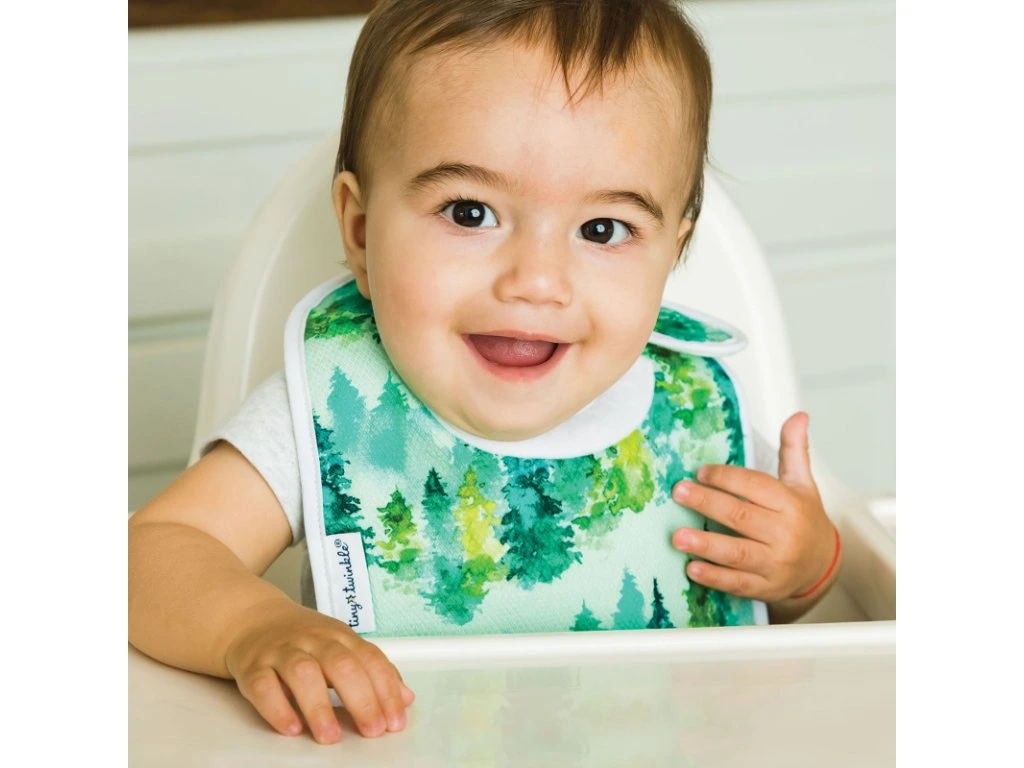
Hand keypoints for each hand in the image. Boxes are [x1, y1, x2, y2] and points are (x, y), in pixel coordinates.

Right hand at [224, 598, 414, 743]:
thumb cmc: (304, 639)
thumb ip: (373, 671)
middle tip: (372, 729)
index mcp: (339, 636)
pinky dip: (277, 708)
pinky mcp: (253, 667)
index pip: (369, 659)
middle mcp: (312, 641)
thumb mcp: (342, 645)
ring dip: (319, 706)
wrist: (252, 619)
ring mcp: (282, 652)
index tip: (395, 720)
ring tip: (331, 736)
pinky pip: (263, 686)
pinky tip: (292, 728)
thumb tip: (405, 698)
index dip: (386, 690)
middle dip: (361, 699)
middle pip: (340, 664)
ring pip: (302, 673)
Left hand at [670, 412, 837, 605]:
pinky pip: (739, 583)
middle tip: (679, 493)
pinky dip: (715, 578)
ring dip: (706, 545)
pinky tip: (691, 569)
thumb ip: (794, 449)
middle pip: (741, 516)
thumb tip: (799, 415)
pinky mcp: (767, 588)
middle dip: (707, 503)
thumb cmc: (804, 518)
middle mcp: (785, 533)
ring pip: (738, 553)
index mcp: (791, 503)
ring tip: (677, 537)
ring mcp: (777, 563)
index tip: (699, 472)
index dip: (726, 477)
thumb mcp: (802, 482)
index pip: (755, 486)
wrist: (822, 564)